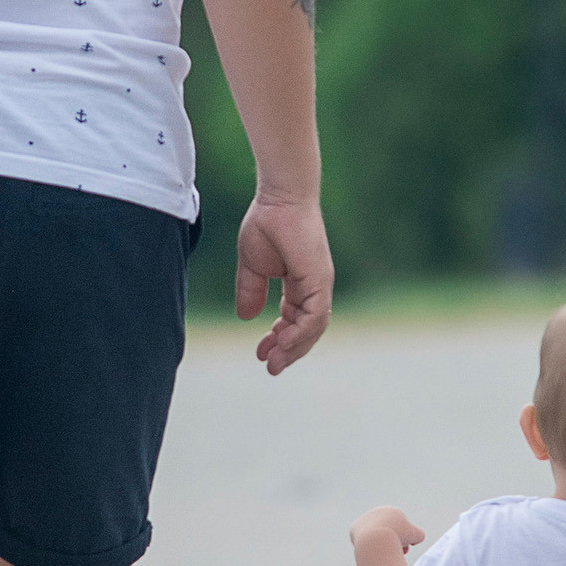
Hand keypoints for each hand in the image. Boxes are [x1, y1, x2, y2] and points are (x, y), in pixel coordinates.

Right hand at [235, 193, 332, 374]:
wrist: (278, 199)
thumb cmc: (266, 222)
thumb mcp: (252, 265)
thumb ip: (251, 291)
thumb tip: (245, 317)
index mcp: (300, 283)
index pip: (295, 320)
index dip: (279, 339)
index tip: (260, 353)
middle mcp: (314, 287)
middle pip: (306, 329)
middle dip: (288, 351)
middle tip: (270, 367)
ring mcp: (319, 284)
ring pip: (313, 327)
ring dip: (294, 347)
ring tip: (274, 361)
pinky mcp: (319, 280)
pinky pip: (315, 315)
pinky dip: (301, 332)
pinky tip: (282, 342)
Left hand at [351, 505, 424, 554]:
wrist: (375, 538)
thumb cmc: (397, 537)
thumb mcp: (416, 536)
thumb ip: (419, 535)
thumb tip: (417, 538)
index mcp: (392, 511)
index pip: (401, 527)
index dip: (406, 538)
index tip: (407, 547)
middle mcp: (377, 512)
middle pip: (388, 531)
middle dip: (394, 542)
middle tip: (397, 553)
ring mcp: (365, 520)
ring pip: (375, 536)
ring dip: (382, 546)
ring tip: (385, 553)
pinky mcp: (354, 529)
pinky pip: (363, 541)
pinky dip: (369, 547)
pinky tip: (371, 551)